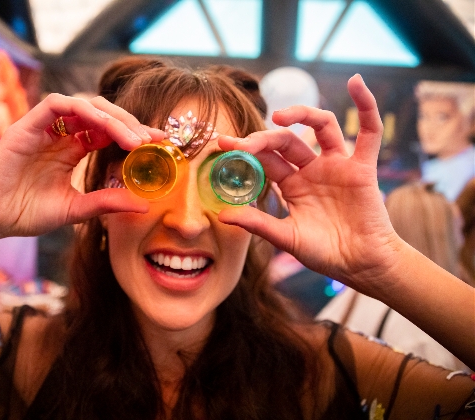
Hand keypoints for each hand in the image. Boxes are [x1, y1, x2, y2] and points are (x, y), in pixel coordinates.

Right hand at [0, 94, 164, 238]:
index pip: (108, 132)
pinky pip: (57, 103)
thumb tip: (144, 205)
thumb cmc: (27, 213)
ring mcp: (44, 127)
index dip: (133, 133)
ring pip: (84, 105)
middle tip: (152, 139)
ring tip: (135, 139)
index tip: (159, 142)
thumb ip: (106, 202)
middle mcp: (61, 134)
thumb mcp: (75, 209)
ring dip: (113, 118)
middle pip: (101, 114)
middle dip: (130, 123)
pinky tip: (104, 126)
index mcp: (71, 150)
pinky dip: (82, 109)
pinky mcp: (28, 124)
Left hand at [218, 75, 402, 291]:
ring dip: (302, 114)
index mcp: (292, 185)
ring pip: (320, 127)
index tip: (222, 145)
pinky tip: (356, 82)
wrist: (362, 265)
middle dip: (262, 138)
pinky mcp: (362, 167)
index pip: (265, 159)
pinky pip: (369, 132)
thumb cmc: (326, 254)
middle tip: (241, 143)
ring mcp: (337, 165)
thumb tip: (222, 215)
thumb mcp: (287, 238)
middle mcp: (312, 170)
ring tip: (280, 115)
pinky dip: (366, 106)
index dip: (245, 151)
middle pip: (286, 140)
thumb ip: (258, 224)